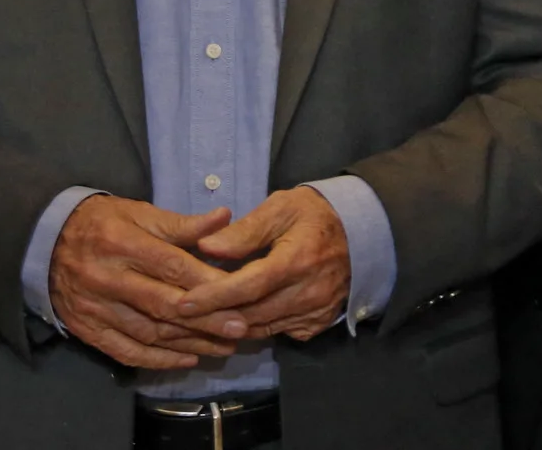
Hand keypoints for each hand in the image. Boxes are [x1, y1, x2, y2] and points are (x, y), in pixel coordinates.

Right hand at [49, 194, 244, 369]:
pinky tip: (187, 359)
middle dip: (206, 319)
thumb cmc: (103, 223)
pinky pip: (126, 351)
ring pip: (149, 333)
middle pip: (164, 304)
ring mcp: (96, 308)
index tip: (240, 293)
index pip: (172, 267)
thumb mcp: (139, 213)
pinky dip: (158, 360)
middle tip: (240, 329)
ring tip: (224, 347)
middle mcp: (109, 278)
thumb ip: (181, 223)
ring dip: (189, 343)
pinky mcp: (88, 330)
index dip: (207, 283)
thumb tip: (224, 217)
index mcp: (124, 243)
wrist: (45, 242)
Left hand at [178, 187, 350, 342]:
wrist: (362, 233)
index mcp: (297, 260)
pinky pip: (277, 333)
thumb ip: (245, 230)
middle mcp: (308, 293)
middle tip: (179, 314)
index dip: (214, 296)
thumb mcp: (280, 208)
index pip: (249, 286)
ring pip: (261, 329)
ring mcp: (315, 312)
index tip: (183, 302)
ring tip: (199, 318)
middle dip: (213, 316)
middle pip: (251, 314)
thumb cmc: (314, 215)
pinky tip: (235, 317)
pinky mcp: (317, 324)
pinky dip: (254, 328)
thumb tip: (207, 247)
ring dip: (229, 326)